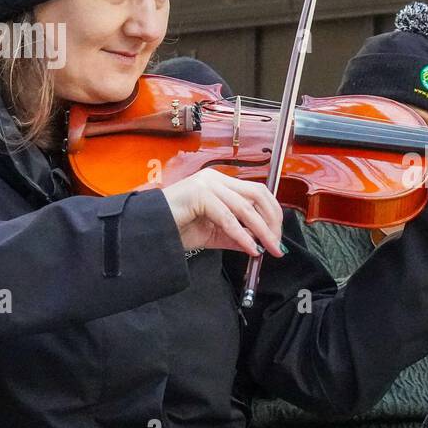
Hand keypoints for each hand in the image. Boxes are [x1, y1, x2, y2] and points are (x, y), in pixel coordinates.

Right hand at [160, 169, 284, 256]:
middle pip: (258, 194)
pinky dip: (242, 235)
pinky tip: (250, 248)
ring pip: (246, 207)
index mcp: (221, 183)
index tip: (277, 236)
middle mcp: (216, 178)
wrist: (150, 230)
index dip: (272, 213)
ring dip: (262, 230)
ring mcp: (207, 184)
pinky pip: (228, 218)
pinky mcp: (199, 194)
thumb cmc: (177, 228)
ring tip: (269, 248)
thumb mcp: (215, 234)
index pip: (257, 192)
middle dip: (272, 220)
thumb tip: (261, 243)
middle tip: (277, 243)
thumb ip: (237, 235)